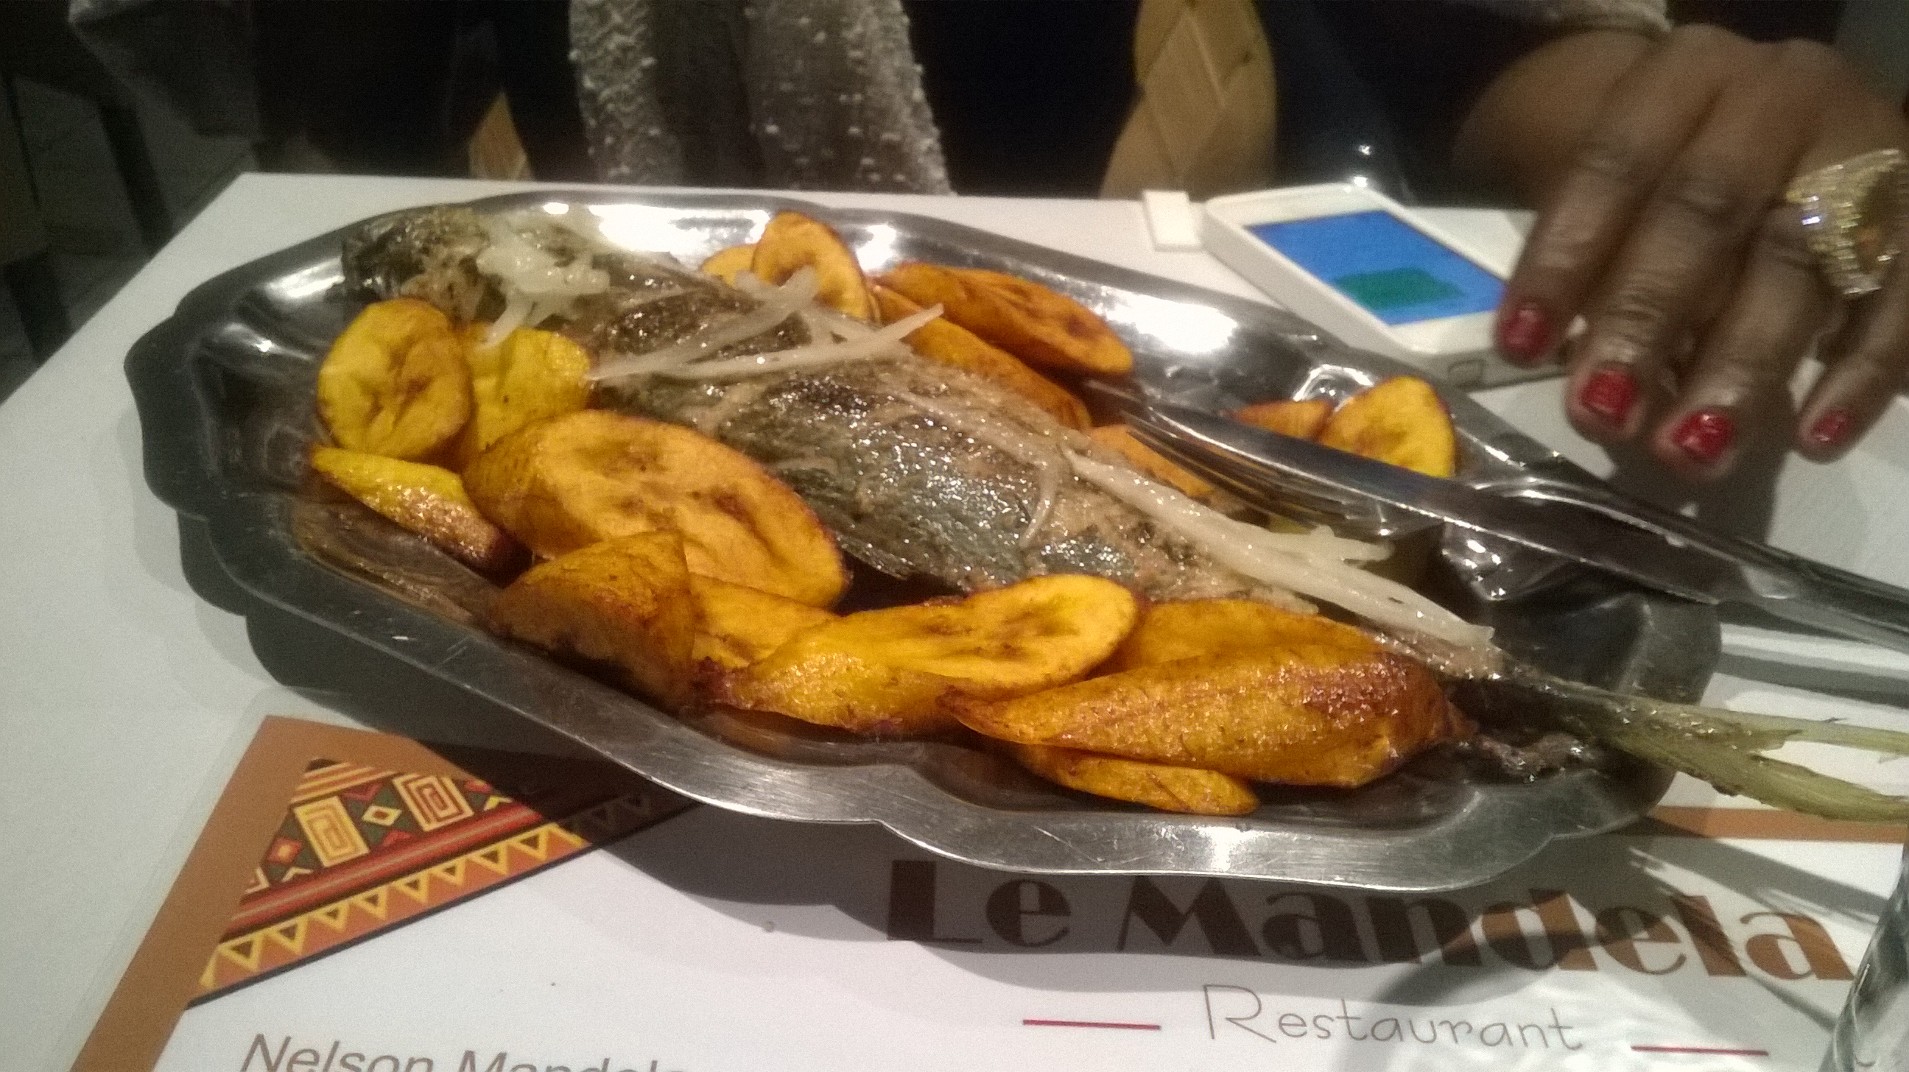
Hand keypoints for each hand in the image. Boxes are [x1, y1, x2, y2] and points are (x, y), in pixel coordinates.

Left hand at [1489, 26, 1908, 479]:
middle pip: (1708, 210)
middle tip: (1603, 412)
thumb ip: (1594, 262)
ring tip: (1690, 448)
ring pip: (1803, 262)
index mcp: (1683, 75)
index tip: (1522, 347)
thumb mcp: (1621, 184)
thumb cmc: (1671, 168)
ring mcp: (1863, 148)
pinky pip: (1902, 296)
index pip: (1613, 163)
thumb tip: (1572, 372)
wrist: (1776, 122)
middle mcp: (1780, 95)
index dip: (1565, 258)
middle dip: (1650, 319)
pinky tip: (1813, 437)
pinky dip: (1860, 373)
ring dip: (1743, 365)